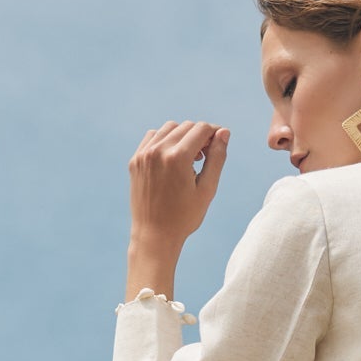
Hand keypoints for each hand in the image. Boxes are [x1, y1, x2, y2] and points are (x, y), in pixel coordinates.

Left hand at [125, 120, 229, 299]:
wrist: (154, 234)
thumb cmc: (184, 217)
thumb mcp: (207, 189)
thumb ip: (217, 158)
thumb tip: (224, 133)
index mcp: (178, 157)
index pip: (201, 129)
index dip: (215, 133)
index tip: (220, 143)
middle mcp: (158, 150)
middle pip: (186, 126)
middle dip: (200, 135)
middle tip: (207, 155)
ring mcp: (144, 154)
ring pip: (169, 128)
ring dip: (183, 136)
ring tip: (191, 158)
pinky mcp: (136, 159)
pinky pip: (153, 137)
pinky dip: (166, 140)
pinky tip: (173, 158)